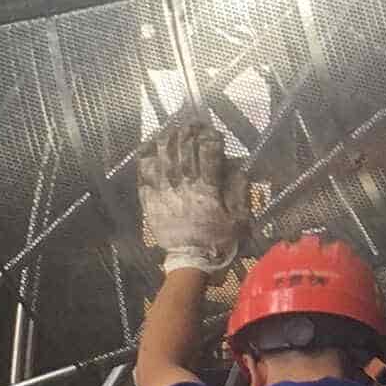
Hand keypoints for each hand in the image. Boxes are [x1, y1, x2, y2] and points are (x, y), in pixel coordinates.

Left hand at [139, 115, 241, 276]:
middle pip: (184, 148)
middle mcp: (185, 185)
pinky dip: (146, 157)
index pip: (208, 150)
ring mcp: (165, 192)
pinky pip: (145, 174)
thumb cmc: (219, 239)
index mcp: (208, 187)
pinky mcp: (151, 200)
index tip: (211, 131)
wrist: (193, 262)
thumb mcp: (240, 216)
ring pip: (162, 156)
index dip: (209, 135)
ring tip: (170, 129)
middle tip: (190, 124)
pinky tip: (148, 147)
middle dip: (188, 131)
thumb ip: (239, 188)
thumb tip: (235, 164)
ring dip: (166, 138)